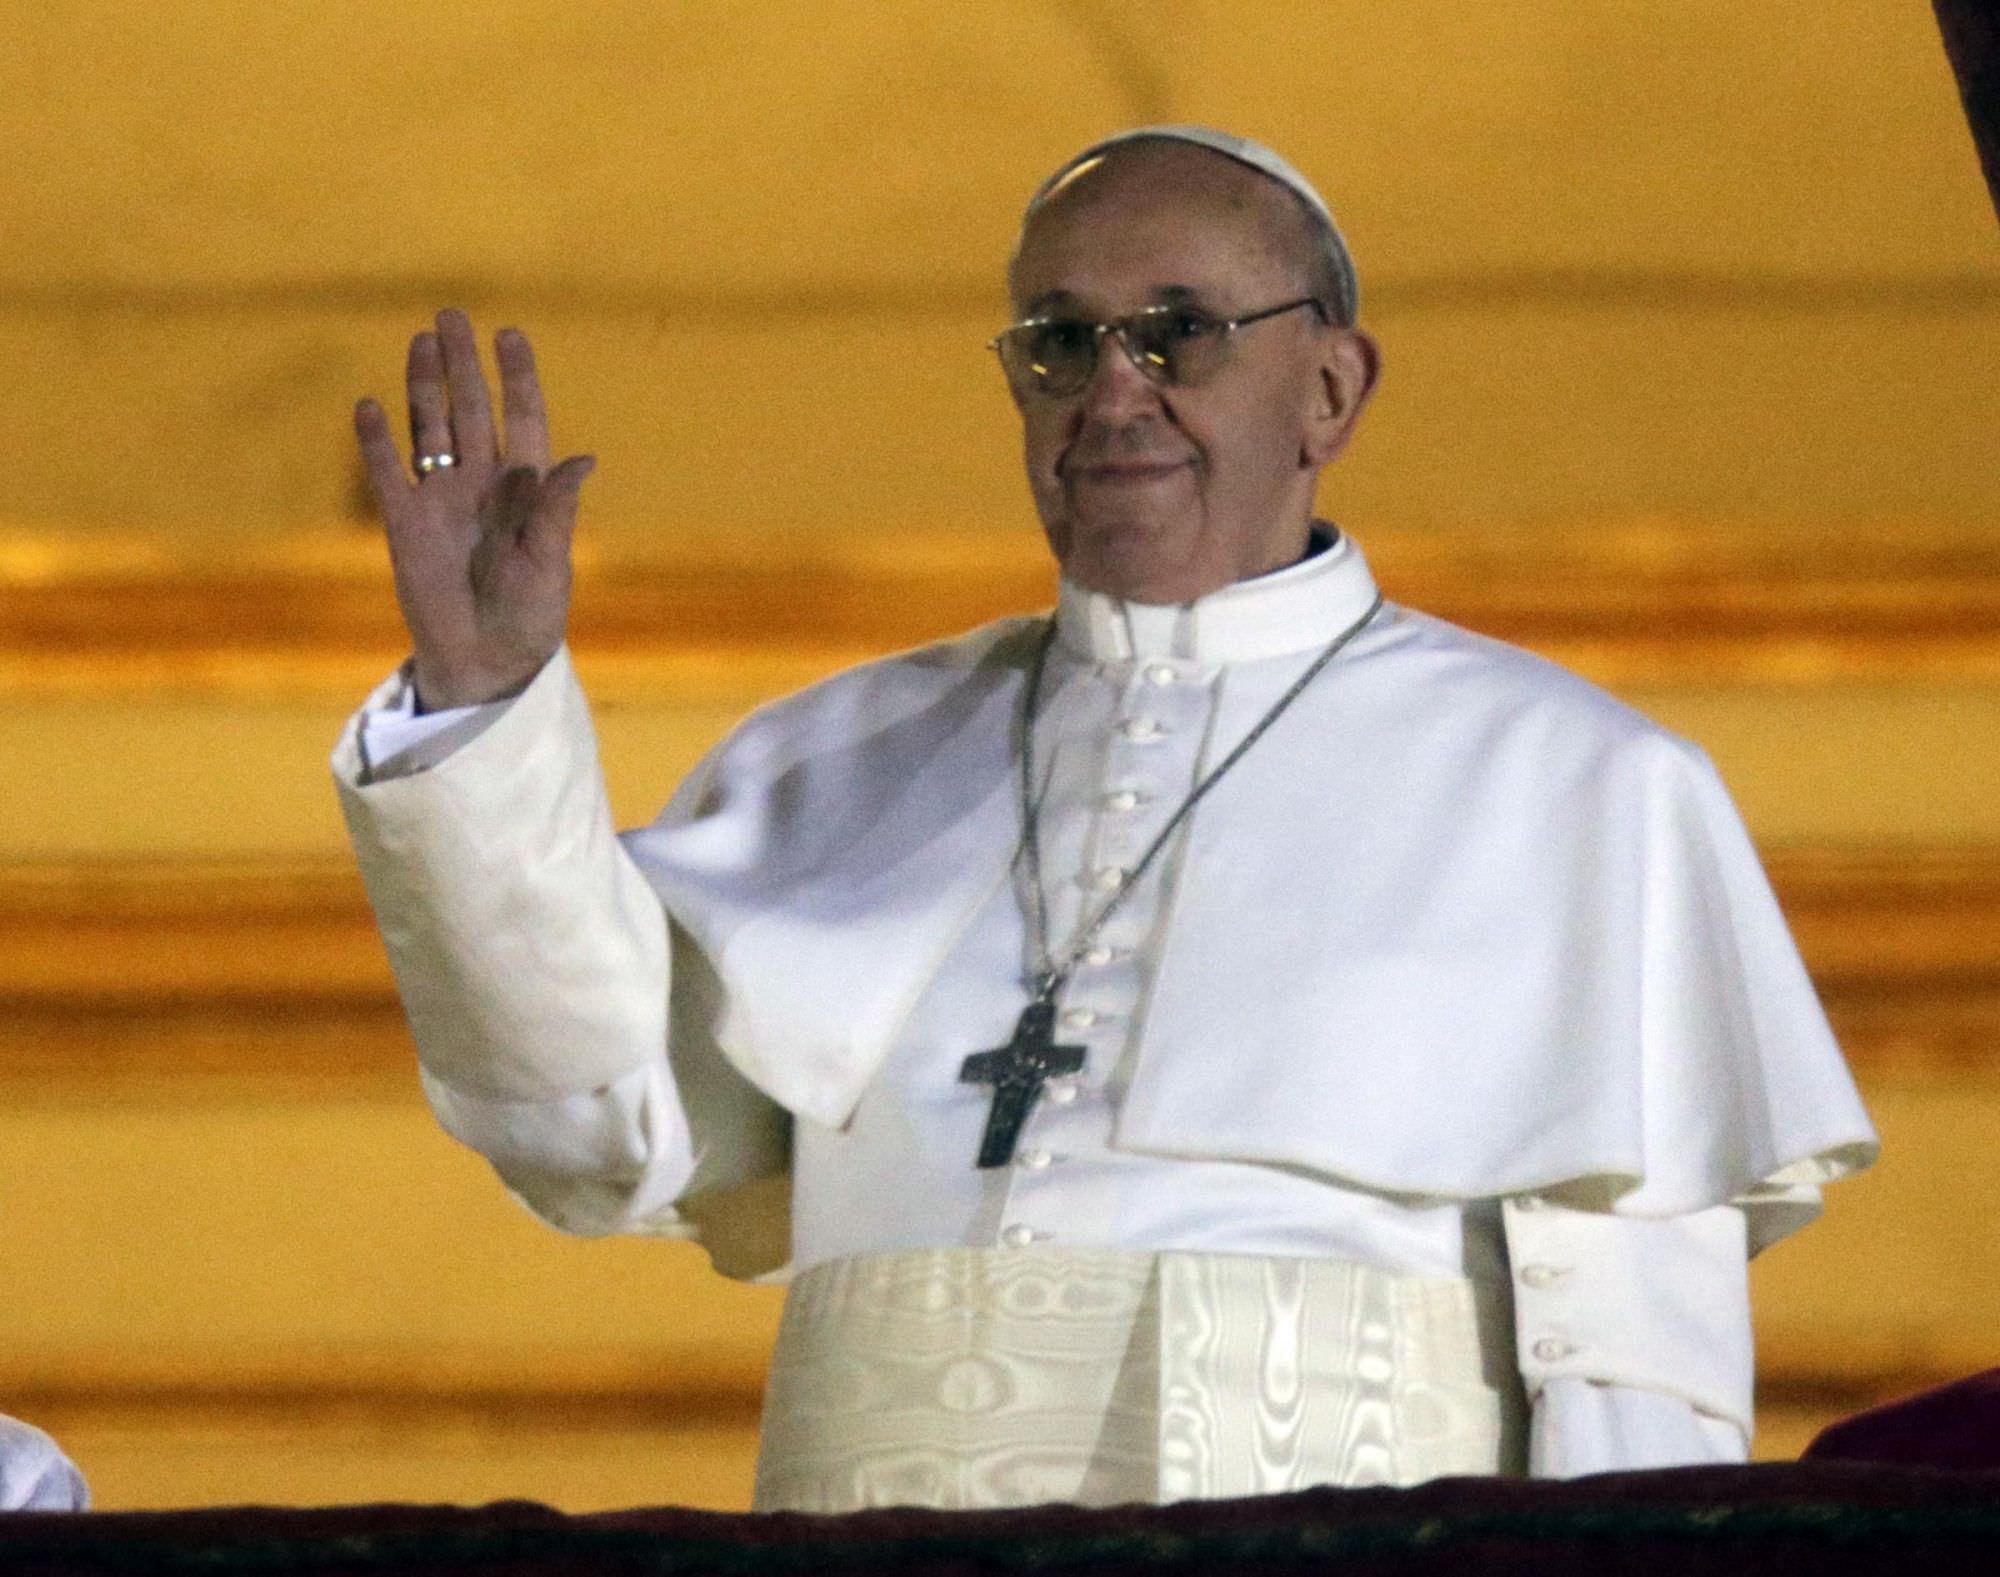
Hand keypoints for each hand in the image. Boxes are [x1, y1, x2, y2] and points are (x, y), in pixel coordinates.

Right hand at [354, 309, 594, 710]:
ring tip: (421, 341)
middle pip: (471, 410)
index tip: (510, 334)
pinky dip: (376, 441)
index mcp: (526, 489)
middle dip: (463, 365)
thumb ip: (556, 511)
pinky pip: (388, 473)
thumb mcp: (550, 564)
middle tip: (452, 316)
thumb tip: (583, 459)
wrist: (486, 662)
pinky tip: (369, 405)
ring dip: (424, 387)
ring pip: (430, 429)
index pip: (522, 419)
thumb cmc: (531, 617)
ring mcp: (441, 499)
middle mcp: (483, 484)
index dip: (516, 378)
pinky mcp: (405, 524)